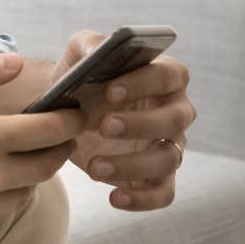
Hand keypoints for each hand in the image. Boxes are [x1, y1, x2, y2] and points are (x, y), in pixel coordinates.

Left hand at [57, 29, 194, 211]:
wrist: (67, 113)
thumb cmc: (84, 79)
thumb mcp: (80, 55)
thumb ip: (89, 44)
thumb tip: (97, 49)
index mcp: (165, 76)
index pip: (169, 75)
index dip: (144, 82)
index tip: (111, 91)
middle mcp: (176, 111)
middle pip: (176, 119)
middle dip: (141, 124)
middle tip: (104, 126)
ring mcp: (170, 146)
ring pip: (169, 159)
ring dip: (134, 165)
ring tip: (94, 166)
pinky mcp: (159, 176)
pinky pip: (164, 193)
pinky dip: (143, 200)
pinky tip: (113, 198)